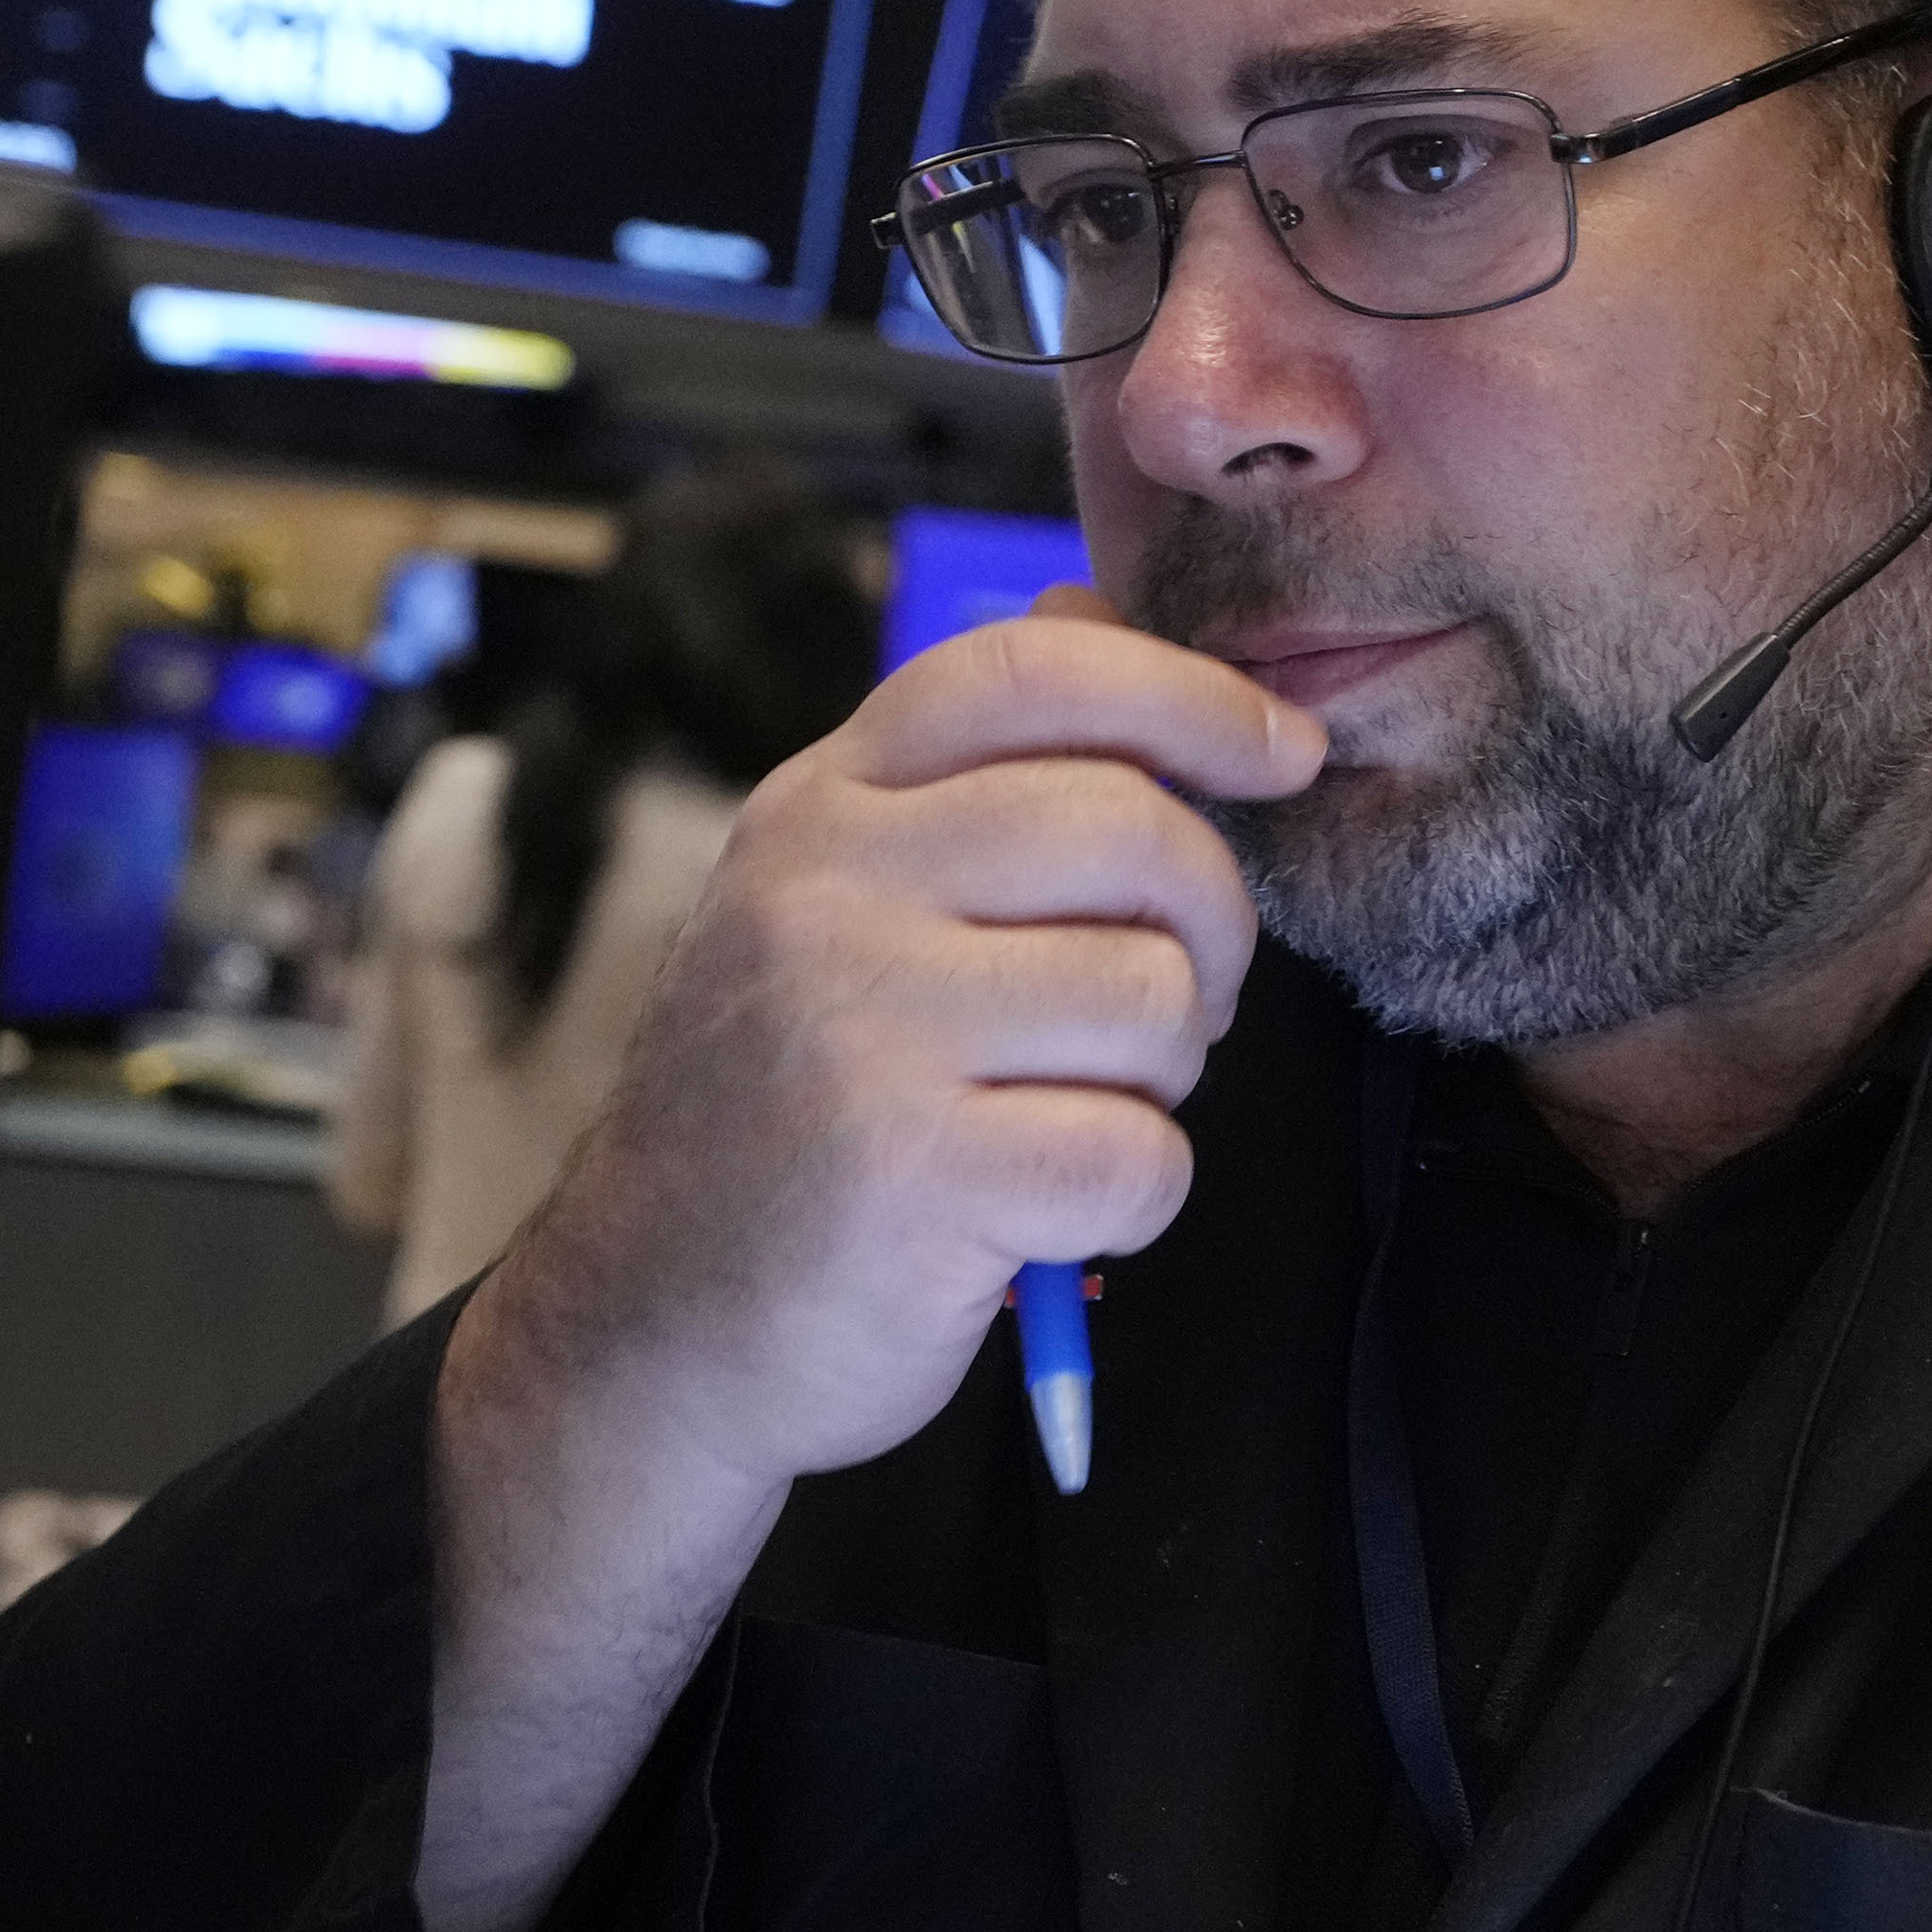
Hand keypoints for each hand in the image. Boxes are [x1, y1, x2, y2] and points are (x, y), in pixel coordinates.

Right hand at [459, 585, 1324, 1499]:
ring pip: (1153, 1000)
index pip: (1035, 673)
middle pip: (1134, 830)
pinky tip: (1048, 1214)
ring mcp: (863, 1028)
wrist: (647, 1328)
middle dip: (1209, 926)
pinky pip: (1138, 1156)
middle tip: (1171, 1002)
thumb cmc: (790, 1108)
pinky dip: (1130, 1200)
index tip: (1284, 751)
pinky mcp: (914, 1175)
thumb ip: (971, 771)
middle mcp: (828, 892)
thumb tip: (1093, 602)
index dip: (1191, 694)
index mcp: (823, 806)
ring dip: (1161, 1077)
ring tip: (1070, 1111)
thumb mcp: (839, 902)